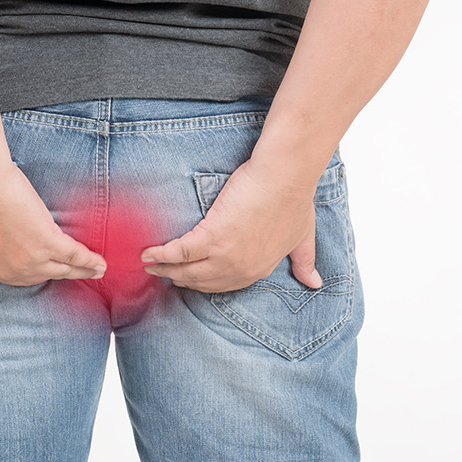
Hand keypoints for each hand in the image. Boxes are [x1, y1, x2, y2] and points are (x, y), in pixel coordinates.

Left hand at [0, 162, 106, 285]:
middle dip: (66, 275)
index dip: (38, 271)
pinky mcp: (49, 242)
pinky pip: (75, 256)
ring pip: (65, 269)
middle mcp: (13, 271)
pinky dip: (90, 260)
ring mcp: (32, 259)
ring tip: (97, 270)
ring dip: (83, 270)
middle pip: (47, 276)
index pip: (20, 275)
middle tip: (81, 273)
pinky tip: (102, 263)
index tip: (49, 269)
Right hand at [140, 159, 321, 292]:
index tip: (187, 279)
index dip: (202, 282)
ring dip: (165, 269)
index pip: (223, 285)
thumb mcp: (302, 237)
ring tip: (149, 264)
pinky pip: (179, 252)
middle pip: (200, 281)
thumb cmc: (294, 199)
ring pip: (186, 270)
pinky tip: (147, 253)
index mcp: (257, 270)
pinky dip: (161, 254)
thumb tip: (314, 282)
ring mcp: (224, 255)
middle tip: (162, 273)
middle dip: (178, 279)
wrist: (284, 177)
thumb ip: (304, 261)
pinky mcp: (211, 236)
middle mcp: (239, 269)